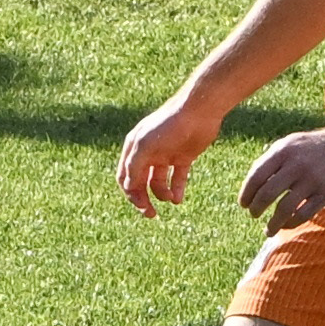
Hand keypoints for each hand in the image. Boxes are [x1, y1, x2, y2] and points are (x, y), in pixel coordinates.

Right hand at [117, 96, 223, 214]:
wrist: (199, 111)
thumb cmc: (169, 124)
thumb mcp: (146, 145)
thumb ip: (134, 167)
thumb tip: (127, 188)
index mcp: (134, 148)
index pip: (125, 177)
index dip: (130, 193)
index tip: (141, 206)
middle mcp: (148, 153)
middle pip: (140, 182)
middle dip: (144, 199)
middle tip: (151, 214)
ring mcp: (165, 155)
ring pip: (157, 183)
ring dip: (161, 195)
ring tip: (171, 199)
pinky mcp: (184, 157)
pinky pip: (177, 178)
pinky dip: (177, 189)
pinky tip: (178, 199)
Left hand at [239, 121, 324, 229]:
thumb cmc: (312, 148)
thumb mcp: (289, 144)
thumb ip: (269, 160)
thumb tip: (249, 186)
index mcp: (283, 151)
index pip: (256, 176)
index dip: (246, 193)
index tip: (244, 204)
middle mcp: (297, 165)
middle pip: (267, 194)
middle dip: (256, 208)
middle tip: (254, 215)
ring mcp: (313, 179)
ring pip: (285, 208)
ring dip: (273, 223)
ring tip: (268, 230)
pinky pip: (304, 214)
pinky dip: (291, 223)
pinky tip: (285, 226)